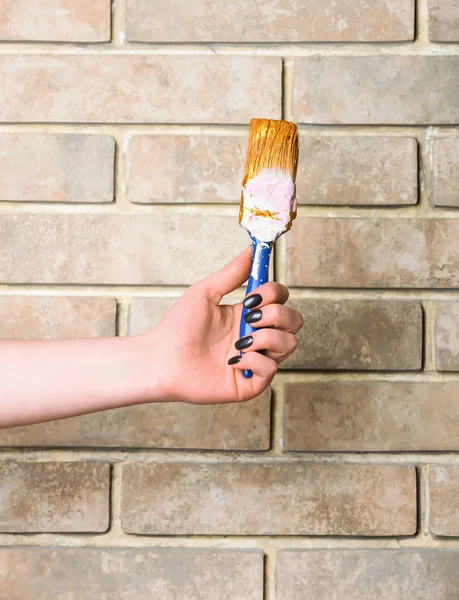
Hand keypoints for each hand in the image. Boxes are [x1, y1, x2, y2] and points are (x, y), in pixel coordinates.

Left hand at [136, 247, 303, 403]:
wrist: (162, 360)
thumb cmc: (178, 327)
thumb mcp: (206, 292)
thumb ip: (231, 273)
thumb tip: (251, 250)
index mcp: (247, 314)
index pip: (281, 299)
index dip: (274, 294)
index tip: (251, 295)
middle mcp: (256, 336)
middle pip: (294, 321)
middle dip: (277, 315)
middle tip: (250, 317)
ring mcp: (255, 359)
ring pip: (289, 344)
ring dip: (267, 338)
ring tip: (240, 341)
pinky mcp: (250, 382)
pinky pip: (271, 369)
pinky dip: (254, 361)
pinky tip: (233, 360)